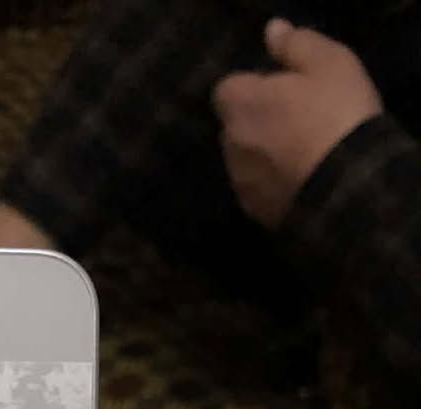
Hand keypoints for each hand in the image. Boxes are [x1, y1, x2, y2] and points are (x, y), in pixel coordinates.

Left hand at [212, 17, 382, 227]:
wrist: (345, 188)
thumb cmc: (336, 115)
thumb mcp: (328, 63)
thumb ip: (294, 45)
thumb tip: (271, 31)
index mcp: (240, 104)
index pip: (227, 88)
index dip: (253, 86)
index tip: (283, 88)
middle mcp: (229, 145)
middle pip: (235, 126)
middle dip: (256, 121)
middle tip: (296, 119)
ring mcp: (240, 183)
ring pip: (245, 160)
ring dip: (264, 154)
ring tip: (301, 153)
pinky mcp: (255, 213)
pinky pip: (258, 189)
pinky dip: (272, 182)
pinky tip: (300, 179)